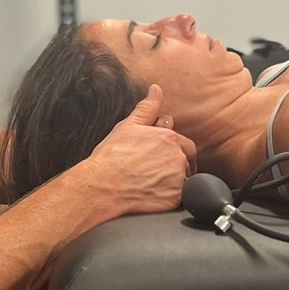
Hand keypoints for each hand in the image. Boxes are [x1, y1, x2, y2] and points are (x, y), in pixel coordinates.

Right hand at [86, 85, 196, 215]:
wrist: (102, 187)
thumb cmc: (111, 158)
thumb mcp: (128, 127)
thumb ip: (147, 108)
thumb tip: (156, 89)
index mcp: (169, 138)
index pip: (184, 144)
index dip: (172, 151)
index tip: (160, 158)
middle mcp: (177, 157)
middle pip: (187, 162)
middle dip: (175, 166)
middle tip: (155, 172)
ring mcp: (178, 180)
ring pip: (185, 180)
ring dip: (174, 181)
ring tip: (151, 183)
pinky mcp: (175, 200)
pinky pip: (182, 198)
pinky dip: (172, 197)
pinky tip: (154, 195)